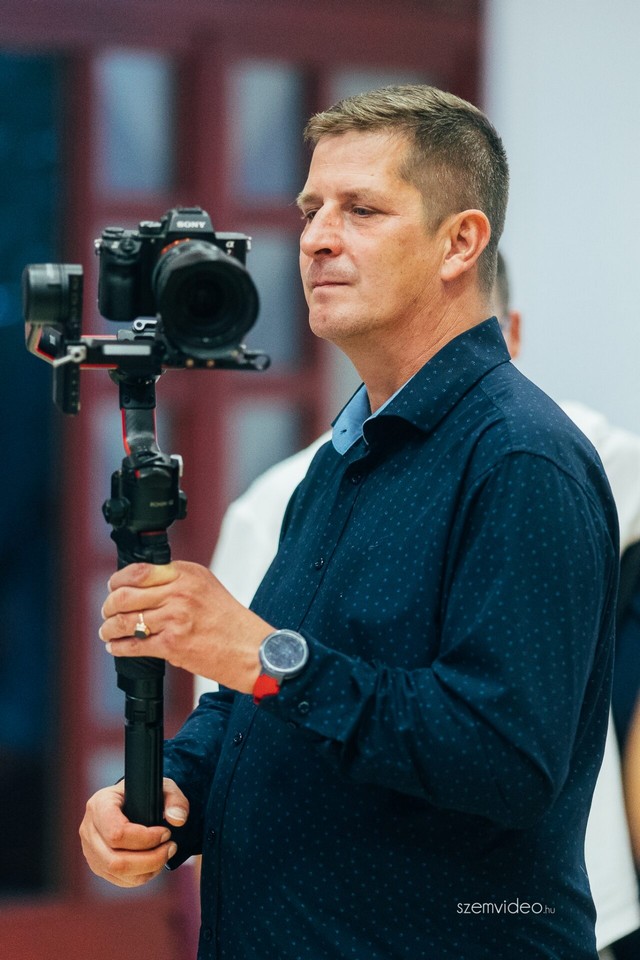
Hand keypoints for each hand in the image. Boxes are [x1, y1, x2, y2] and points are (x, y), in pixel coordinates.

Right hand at [79, 778, 188, 886]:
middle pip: (115, 860)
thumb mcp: (162, 787)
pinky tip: (156, 862)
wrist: (129, 800)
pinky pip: (120, 880)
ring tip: (166, 853)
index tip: (166, 832)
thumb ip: (175, 800)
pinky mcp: (98, 865)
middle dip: (150, 859)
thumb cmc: (144, 793)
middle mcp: (89, 829)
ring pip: (118, 873)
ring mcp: (90, 850)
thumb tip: (177, 820)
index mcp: (99, 804)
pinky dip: (142, 876)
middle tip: (171, 847)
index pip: (117, 833)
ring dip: (148, 869)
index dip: (146, 838)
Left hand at [99, 560, 272, 692]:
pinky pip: (134, 645)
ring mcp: (175, 618)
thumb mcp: (206, 587)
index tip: (113, 588)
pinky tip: (116, 647)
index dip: (118, 581)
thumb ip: (176, 582)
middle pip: (125, 596)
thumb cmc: (230, 621)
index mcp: (187, 574)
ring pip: (125, 621)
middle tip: (107, 612)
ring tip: (108, 632)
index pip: (139, 571)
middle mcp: (180, 592)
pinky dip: (119, 647)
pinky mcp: (172, 644)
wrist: (250, 649)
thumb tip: (141, 587)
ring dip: (109, 628)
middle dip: (109, 606)